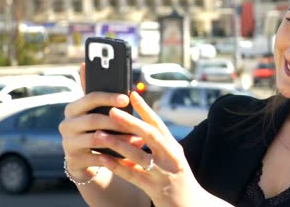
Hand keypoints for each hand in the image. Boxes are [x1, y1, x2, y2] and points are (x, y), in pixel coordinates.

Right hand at [60, 64, 144, 181]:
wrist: (85, 160)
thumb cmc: (96, 128)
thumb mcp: (97, 111)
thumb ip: (97, 92)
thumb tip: (86, 63)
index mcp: (73, 108)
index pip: (89, 98)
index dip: (108, 97)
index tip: (126, 98)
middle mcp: (66, 124)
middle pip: (93, 119)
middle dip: (117, 121)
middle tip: (136, 123)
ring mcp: (68, 144)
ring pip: (96, 139)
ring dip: (120, 140)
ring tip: (137, 140)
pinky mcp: (74, 161)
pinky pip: (96, 158)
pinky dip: (114, 157)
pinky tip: (129, 157)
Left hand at [93, 91, 210, 205]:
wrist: (190, 205)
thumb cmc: (178, 181)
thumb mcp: (173, 159)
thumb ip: (159, 145)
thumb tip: (139, 128)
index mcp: (174, 148)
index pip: (158, 124)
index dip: (145, 109)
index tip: (132, 94)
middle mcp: (170, 157)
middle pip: (149, 135)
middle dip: (130, 121)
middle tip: (112, 110)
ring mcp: (162, 173)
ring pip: (137, 154)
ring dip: (117, 143)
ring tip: (99, 134)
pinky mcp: (153, 188)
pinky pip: (131, 175)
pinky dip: (116, 165)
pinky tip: (102, 158)